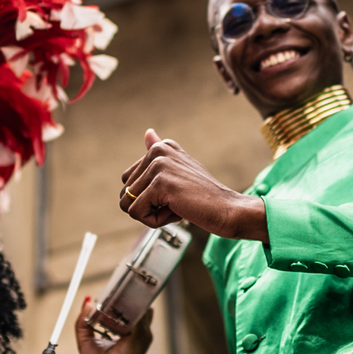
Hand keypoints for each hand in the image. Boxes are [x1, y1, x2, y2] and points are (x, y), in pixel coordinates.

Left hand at [75, 296, 153, 353]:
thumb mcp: (86, 340)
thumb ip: (84, 321)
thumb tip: (87, 301)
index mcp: (128, 332)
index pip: (129, 309)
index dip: (119, 299)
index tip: (107, 292)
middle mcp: (139, 331)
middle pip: (137, 305)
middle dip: (124, 296)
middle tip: (110, 290)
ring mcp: (142, 333)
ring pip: (139, 307)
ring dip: (125, 300)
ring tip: (111, 296)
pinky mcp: (140, 335)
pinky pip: (137, 314)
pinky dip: (127, 308)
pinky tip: (115, 305)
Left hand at [121, 130, 266, 241]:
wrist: (227, 209)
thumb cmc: (203, 196)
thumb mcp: (180, 170)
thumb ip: (161, 153)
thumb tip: (147, 132)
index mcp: (160, 147)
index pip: (128, 180)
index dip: (147, 197)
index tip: (173, 194)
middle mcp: (157, 151)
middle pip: (125, 192)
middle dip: (147, 206)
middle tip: (176, 203)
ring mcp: (159, 166)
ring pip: (128, 204)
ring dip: (150, 214)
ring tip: (176, 206)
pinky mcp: (160, 183)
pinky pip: (136, 213)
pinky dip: (154, 221)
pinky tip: (177, 212)